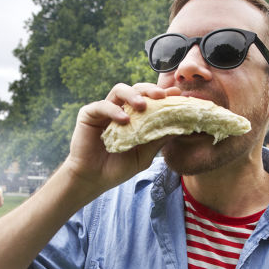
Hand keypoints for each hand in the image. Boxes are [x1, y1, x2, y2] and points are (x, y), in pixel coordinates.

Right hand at [64, 83, 180, 190]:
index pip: (150, 99)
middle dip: (150, 89)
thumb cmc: (118, 168)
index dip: (162, 95)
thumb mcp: (144, 155)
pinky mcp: (89, 114)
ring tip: (142, 106)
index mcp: (134, 116)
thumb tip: (180, 128)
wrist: (93, 179)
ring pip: (120, 90)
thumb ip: (157, 140)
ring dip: (133, 95)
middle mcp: (120, 109)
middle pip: (137, 89)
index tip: (177, 94)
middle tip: (161, 96)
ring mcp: (104, 110)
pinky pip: (102, 105)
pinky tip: (124, 120)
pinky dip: (114, 110)